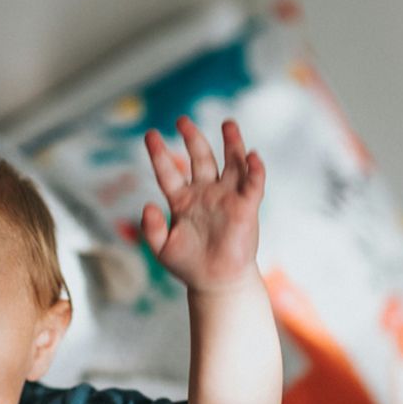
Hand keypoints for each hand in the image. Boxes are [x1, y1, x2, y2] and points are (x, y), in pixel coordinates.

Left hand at [142, 116, 263, 291]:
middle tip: (182, 120)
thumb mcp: (162, 248)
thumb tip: (147, 205)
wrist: (216, 283)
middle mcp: (205, 193)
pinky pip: (252, 184)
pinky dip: (254, 169)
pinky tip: (251, 156)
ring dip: (231, 143)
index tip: (150, 134)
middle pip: (201, 158)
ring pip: (231, 163)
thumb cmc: (189, 266)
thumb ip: (151, 228)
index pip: (169, 171)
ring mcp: (227, 198)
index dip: (159, 153)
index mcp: (182, 200)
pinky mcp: (246, 207)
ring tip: (228, 124)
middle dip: (193, 138)